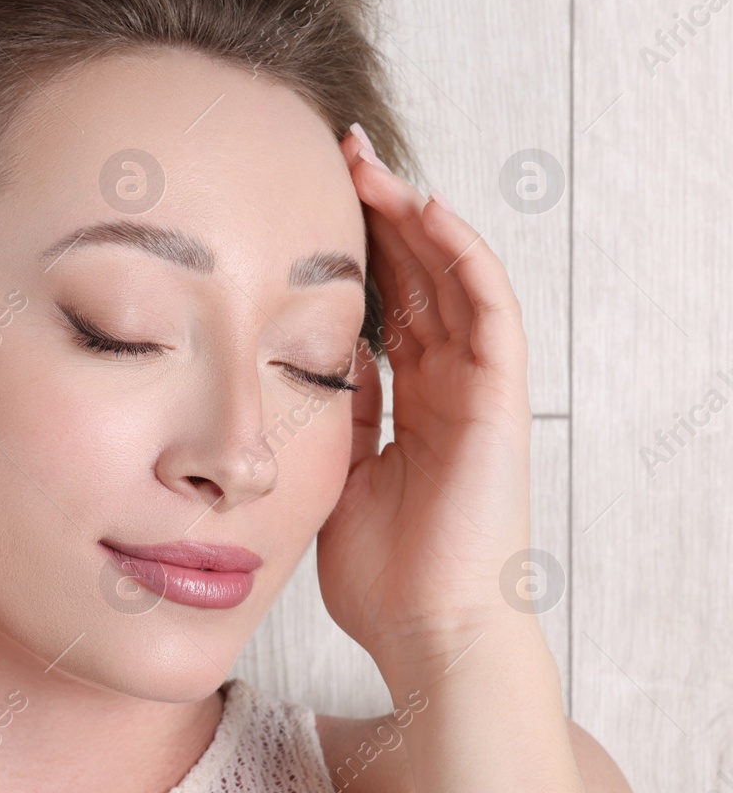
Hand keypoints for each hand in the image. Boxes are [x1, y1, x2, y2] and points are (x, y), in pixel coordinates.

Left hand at [314, 126, 533, 677]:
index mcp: (409, 407)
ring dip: (414, 217)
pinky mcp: (499, 402)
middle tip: (337, 157)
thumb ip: (327, 422)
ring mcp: (477, 392)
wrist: (426, 634)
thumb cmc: (381, 576)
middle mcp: (446, 389)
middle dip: (381, 216)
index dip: (354, 255)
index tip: (306, 206)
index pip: (384, 309)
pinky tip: (428, 209)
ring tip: (369, 164)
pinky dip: (462, 256)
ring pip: (451, 280)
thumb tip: (294, 376)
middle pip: (418, 280)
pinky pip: (488, 312)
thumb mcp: (334, 478)